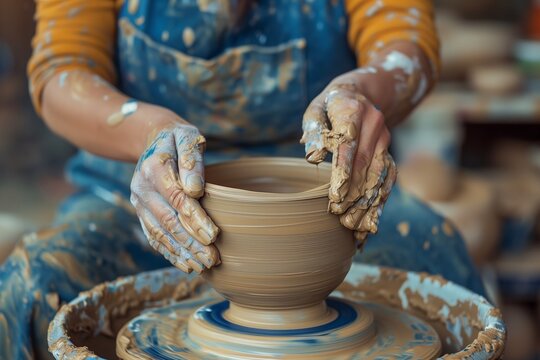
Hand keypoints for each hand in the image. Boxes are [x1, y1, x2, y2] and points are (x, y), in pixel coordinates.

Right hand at [130, 123, 219, 272]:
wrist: (153, 139)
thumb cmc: (178, 139)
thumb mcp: (187, 137)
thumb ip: (192, 159)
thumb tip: (195, 189)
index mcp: (154, 167)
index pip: (177, 198)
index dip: (195, 219)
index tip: (214, 236)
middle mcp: (141, 187)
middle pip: (169, 220)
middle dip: (191, 243)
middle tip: (212, 259)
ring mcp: (139, 202)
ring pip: (160, 233)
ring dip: (182, 253)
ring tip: (203, 266)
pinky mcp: (141, 212)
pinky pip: (154, 236)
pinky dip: (170, 253)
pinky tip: (187, 265)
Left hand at [301, 72, 396, 246]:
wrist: (363, 94)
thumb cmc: (330, 106)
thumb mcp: (316, 109)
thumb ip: (313, 130)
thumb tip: (312, 157)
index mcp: (353, 111)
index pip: (348, 144)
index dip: (343, 171)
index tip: (334, 196)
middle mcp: (375, 125)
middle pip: (365, 165)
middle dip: (354, 195)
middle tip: (341, 219)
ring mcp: (385, 140)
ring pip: (379, 176)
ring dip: (368, 204)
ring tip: (356, 228)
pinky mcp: (389, 153)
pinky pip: (387, 180)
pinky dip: (380, 203)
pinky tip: (372, 224)